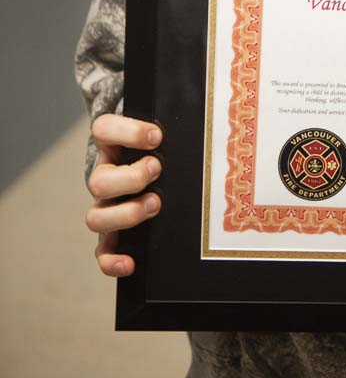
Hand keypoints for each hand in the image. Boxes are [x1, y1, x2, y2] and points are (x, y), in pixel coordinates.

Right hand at [85, 113, 162, 276]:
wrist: (153, 164)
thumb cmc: (163, 146)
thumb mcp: (165, 132)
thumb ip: (177, 125)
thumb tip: (218, 115)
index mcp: (113, 144)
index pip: (103, 130)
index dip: (127, 132)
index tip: (157, 137)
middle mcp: (105, 175)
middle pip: (97, 181)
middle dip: (131, 178)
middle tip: (157, 170)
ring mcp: (106, 205)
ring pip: (95, 217)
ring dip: (126, 214)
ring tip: (155, 204)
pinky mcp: (112, 232)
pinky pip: (102, 252)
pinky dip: (112, 260)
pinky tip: (131, 262)